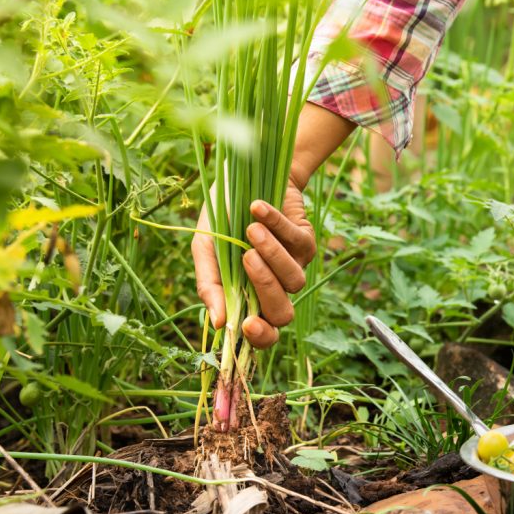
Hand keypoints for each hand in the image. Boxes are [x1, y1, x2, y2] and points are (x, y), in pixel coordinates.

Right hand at [192, 174, 315, 348]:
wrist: (242, 176)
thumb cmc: (221, 218)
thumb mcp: (206, 250)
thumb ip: (210, 285)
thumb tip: (219, 323)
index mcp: (249, 299)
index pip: (263, 335)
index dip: (260, 337)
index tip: (247, 324)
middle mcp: (274, 289)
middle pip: (282, 314)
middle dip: (265, 287)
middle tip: (246, 258)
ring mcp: (294, 268)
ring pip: (295, 280)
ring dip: (273, 254)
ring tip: (251, 230)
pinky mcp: (307, 243)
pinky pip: (298, 243)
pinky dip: (276, 224)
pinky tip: (257, 208)